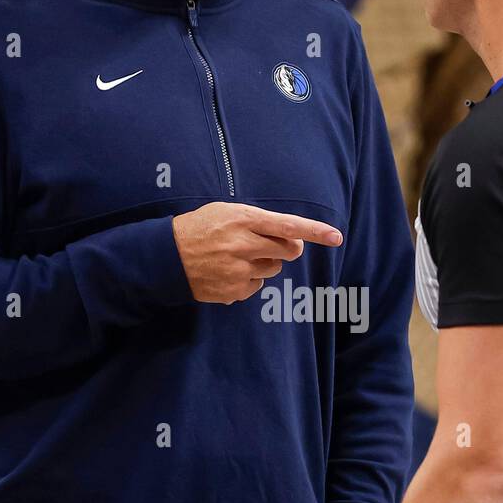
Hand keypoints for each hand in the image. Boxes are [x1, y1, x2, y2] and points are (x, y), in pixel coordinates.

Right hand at [172, 203, 341, 304]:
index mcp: (243, 220)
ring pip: (273, 269)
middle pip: (287, 251)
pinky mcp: (233, 290)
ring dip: (263, 263)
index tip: (336, 236)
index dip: (315, 231)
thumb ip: (259, 221)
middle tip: (270, 245)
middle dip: (288, 248)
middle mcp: (243, 244)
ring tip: (236, 257)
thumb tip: (291, 238)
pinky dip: (248, 280)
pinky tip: (227, 272)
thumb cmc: (200, 228)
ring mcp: (238, 270)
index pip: (288, 225)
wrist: (166, 256)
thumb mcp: (226, 212)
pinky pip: (257, 286)